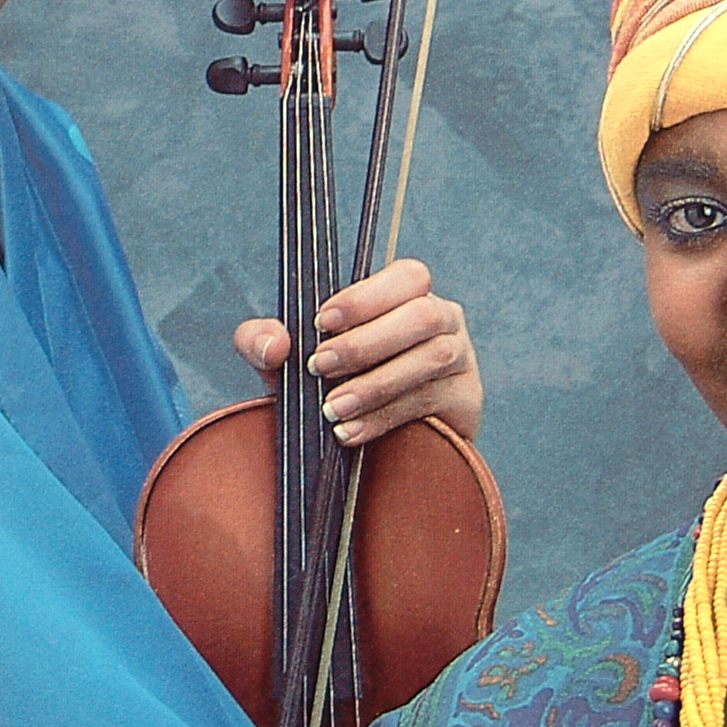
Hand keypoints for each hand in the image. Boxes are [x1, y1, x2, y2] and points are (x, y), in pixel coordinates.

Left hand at [234, 257, 481, 444]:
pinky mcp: (465, 401)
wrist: (370, 449)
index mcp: (407, 296)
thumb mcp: (288, 362)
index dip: (366, 296)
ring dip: (376, 383)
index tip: (320, 321)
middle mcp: (443, 320)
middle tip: (320, 366)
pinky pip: (431, 403)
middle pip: (423, 315)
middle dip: (367, 341)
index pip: (406, 277)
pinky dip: (385, 416)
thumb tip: (274, 343)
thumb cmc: (329, 385)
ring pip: (433, 358)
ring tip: (332, 408)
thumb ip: (261, 342)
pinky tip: (349, 431)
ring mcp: (461, 359)